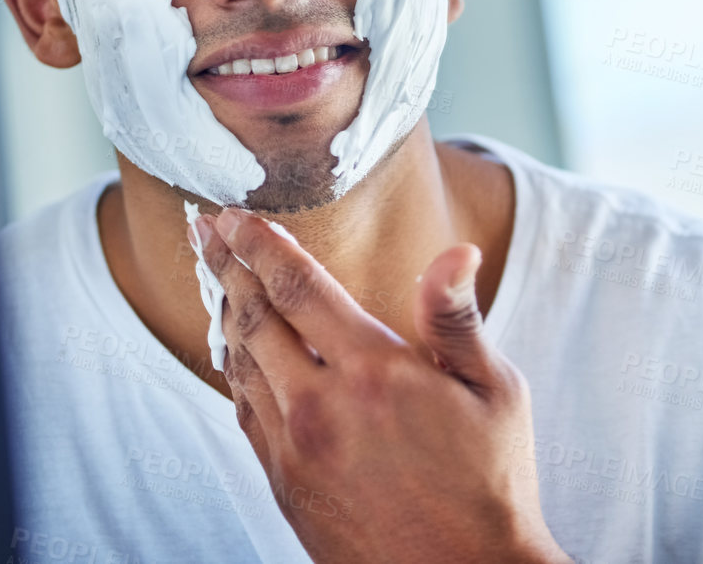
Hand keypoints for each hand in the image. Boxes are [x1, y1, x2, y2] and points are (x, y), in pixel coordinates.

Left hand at [192, 207, 571, 563]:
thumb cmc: (491, 481)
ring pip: (241, 366)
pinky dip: (234, 371)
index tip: (237, 216)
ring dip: (224, 315)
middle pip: (255, 319)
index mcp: (374, 372)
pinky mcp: (285, 485)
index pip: (300, 288)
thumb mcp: (495, 391)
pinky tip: (239, 354)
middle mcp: (321, 407)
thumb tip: (455, 253)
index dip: (263, 245)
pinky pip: (245, 413)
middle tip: (206, 231)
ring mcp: (295, 451)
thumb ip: (457, 318)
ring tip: (216, 279)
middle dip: (227, 267)